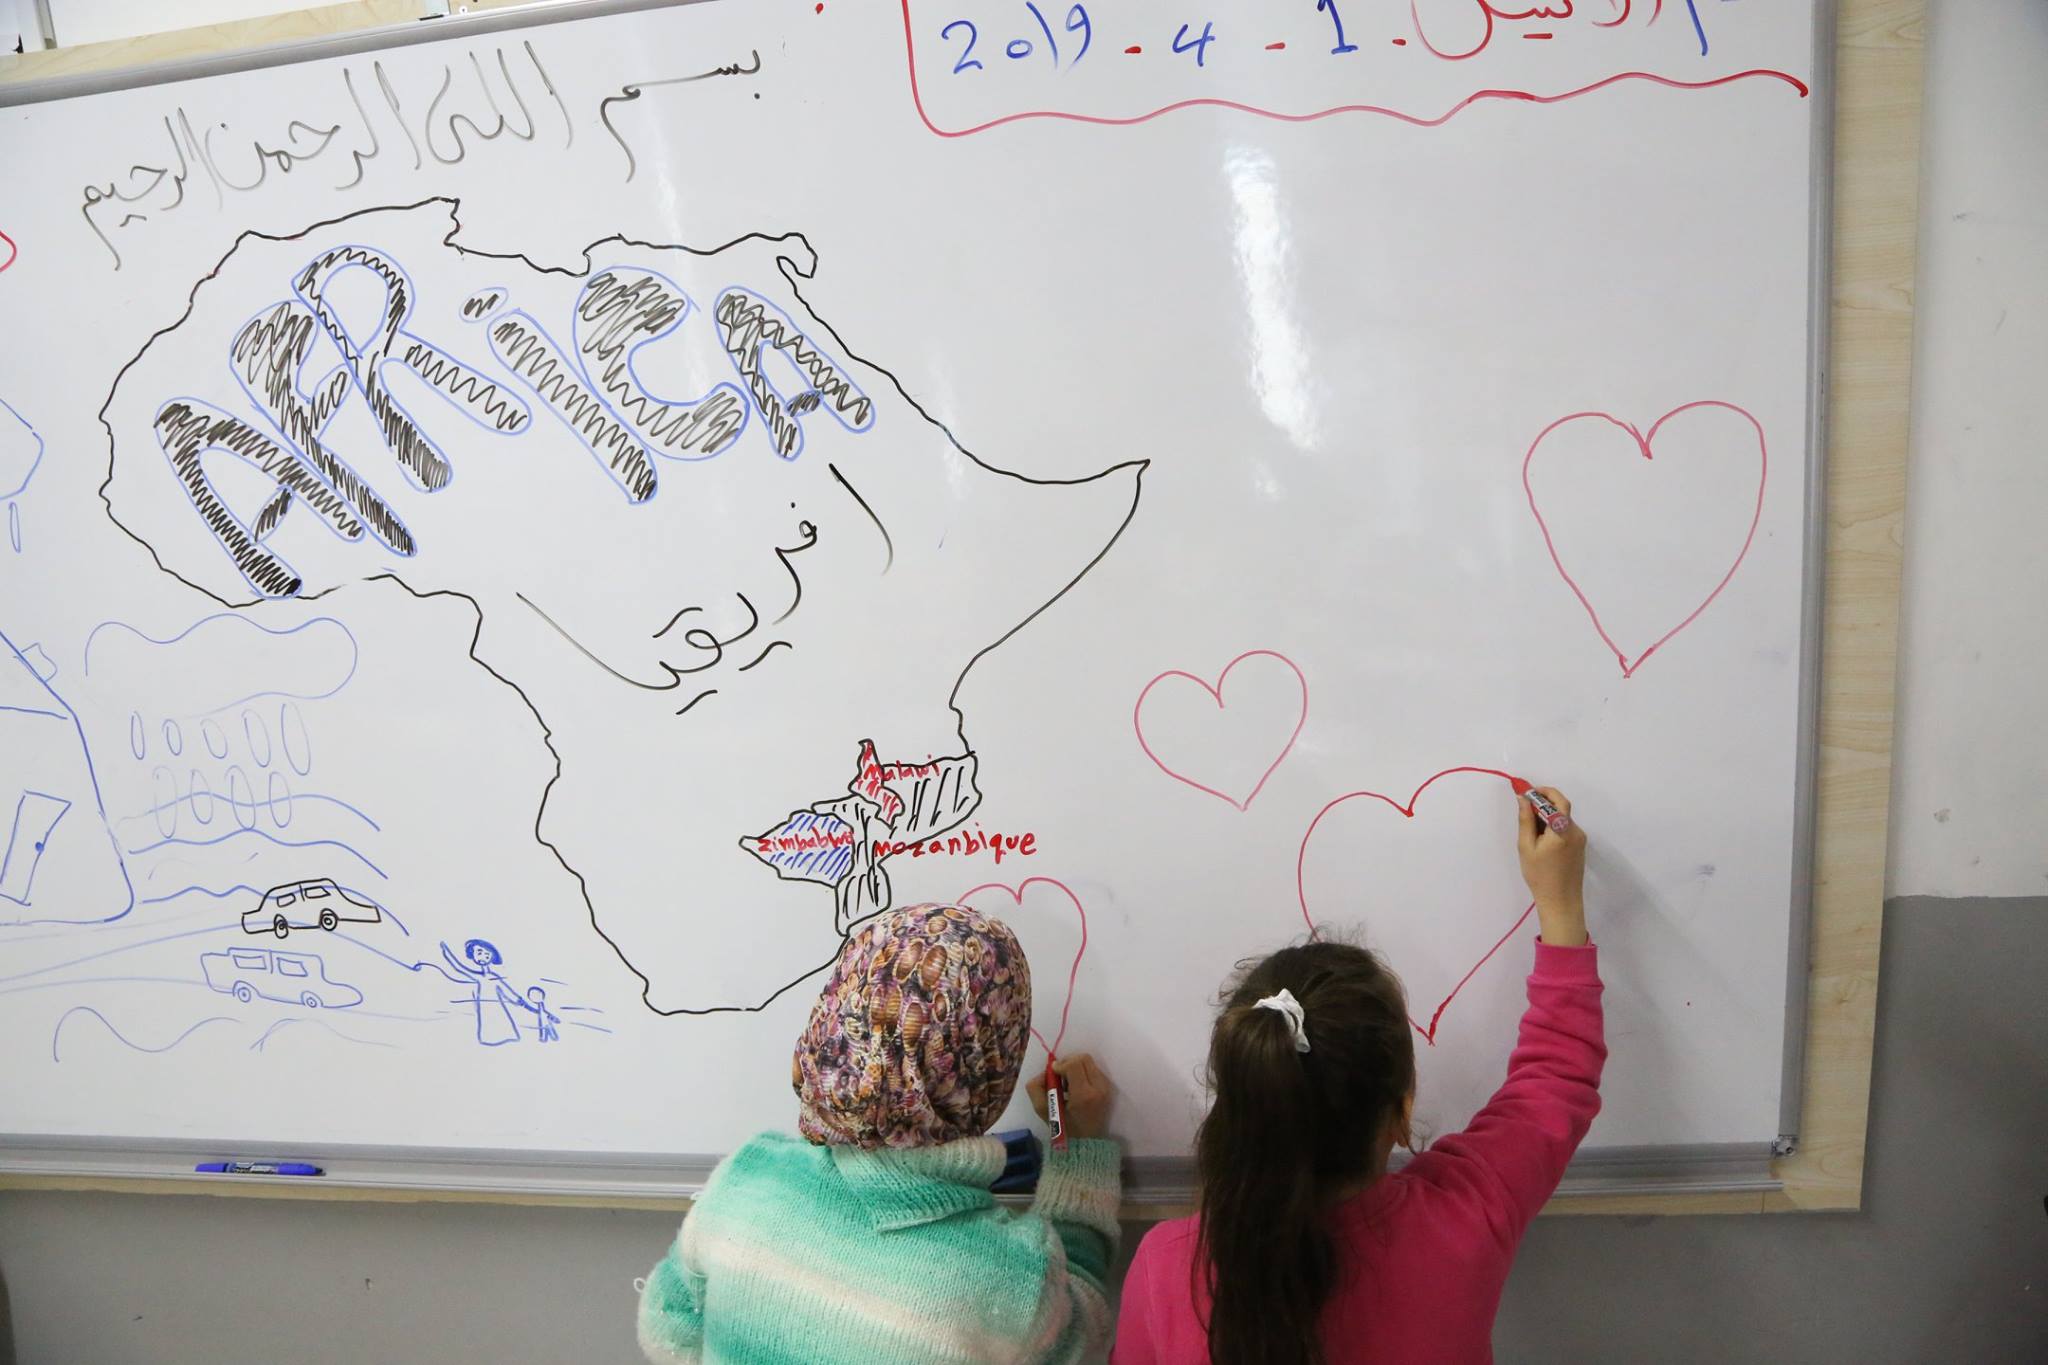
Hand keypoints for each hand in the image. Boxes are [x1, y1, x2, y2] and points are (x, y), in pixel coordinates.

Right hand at [1026, 1053, 1113, 1141]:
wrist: (1087, 1142)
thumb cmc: (1064, 1129)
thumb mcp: (1043, 1111)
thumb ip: (1036, 1088)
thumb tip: (1047, 1071)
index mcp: (1084, 1095)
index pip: (1074, 1064)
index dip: (1060, 1064)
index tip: (1053, 1074)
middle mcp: (1099, 1088)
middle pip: (1084, 1058)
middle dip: (1068, 1063)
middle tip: (1060, 1077)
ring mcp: (1105, 1088)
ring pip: (1089, 1062)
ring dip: (1075, 1068)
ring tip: (1068, 1084)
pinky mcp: (1108, 1088)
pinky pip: (1093, 1070)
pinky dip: (1082, 1073)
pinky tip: (1076, 1087)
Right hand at [1516, 785, 1587, 946]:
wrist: (1561, 901)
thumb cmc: (1540, 876)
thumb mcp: (1526, 847)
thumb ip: (1526, 820)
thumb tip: (1523, 798)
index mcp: (1563, 830)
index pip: (1557, 800)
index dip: (1542, 792)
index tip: (1525, 791)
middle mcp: (1576, 831)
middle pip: (1561, 808)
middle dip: (1543, 802)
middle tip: (1524, 806)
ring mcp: (1580, 839)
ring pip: (1563, 818)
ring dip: (1547, 816)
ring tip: (1530, 829)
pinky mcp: (1580, 847)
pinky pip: (1566, 829)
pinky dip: (1553, 826)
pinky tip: (1541, 840)